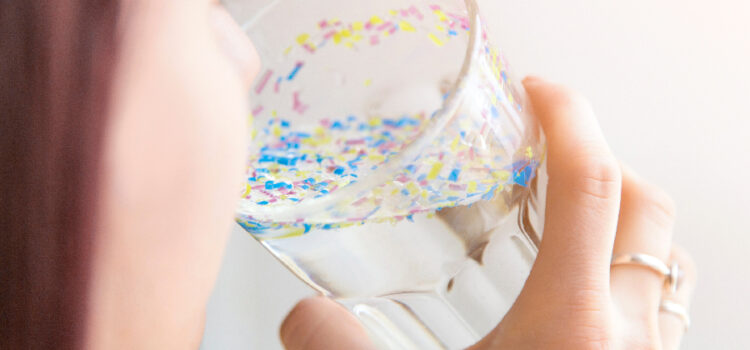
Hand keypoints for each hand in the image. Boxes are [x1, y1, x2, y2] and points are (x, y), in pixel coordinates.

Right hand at [278, 77, 695, 349]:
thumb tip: (296, 321)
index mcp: (571, 323)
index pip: (589, 184)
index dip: (565, 119)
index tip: (536, 91)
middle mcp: (624, 335)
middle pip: (645, 207)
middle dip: (600, 158)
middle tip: (544, 154)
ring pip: (664, 258)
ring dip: (624, 219)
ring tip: (567, 212)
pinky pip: (656, 308)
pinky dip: (627, 276)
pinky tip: (576, 293)